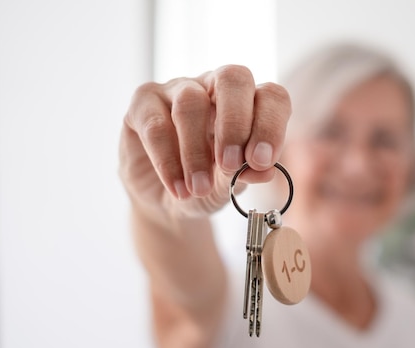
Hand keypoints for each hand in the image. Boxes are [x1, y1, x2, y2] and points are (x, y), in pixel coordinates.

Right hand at [119, 65, 291, 220]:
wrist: (165, 202)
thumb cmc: (208, 186)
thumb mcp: (230, 186)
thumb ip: (246, 174)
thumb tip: (266, 170)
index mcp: (249, 103)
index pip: (271, 95)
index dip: (270, 125)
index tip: (262, 161)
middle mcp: (216, 87)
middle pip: (233, 78)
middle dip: (235, 124)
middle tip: (231, 164)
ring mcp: (178, 89)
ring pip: (190, 102)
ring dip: (196, 151)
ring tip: (199, 188)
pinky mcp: (143, 104)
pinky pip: (155, 125)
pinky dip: (168, 161)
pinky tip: (178, 188)